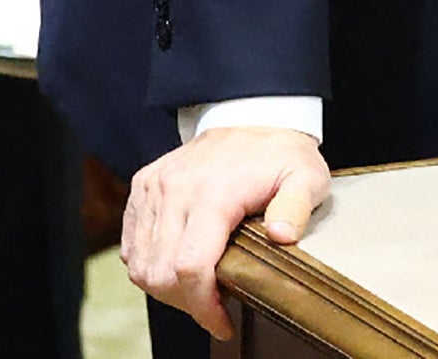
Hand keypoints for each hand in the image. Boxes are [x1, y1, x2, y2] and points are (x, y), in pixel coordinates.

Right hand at [122, 126, 328, 340]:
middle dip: (187, 303)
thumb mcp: (305, 176)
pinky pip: (131, 244)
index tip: (222, 323)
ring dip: (166, 288)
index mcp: (214, 192)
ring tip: (198, 289)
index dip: (203, 307)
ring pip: (141, 264)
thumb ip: (296, 207)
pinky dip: (148, 265)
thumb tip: (282, 236)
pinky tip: (177, 266)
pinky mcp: (143, 186)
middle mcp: (176, 189)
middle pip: (161, 273)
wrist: (251, 114)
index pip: (191, 267)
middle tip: (214, 307)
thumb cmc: (280, 154)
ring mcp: (155, 186)